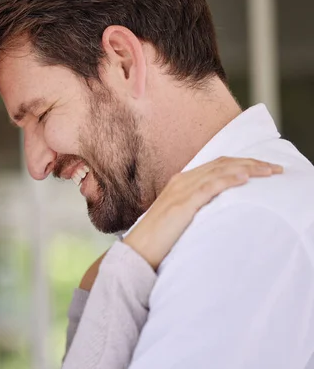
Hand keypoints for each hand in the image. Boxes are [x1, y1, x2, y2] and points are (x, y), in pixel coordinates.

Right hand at [124, 157, 282, 269]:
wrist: (138, 250)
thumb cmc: (157, 238)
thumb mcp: (178, 216)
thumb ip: (194, 206)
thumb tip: (216, 208)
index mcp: (180, 182)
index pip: (216, 165)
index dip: (242, 163)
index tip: (263, 168)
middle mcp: (181, 181)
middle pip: (222, 164)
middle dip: (251, 163)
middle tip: (275, 169)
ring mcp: (181, 191)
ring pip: (219, 171)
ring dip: (247, 169)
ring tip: (268, 171)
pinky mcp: (182, 204)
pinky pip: (209, 186)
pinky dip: (228, 180)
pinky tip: (244, 178)